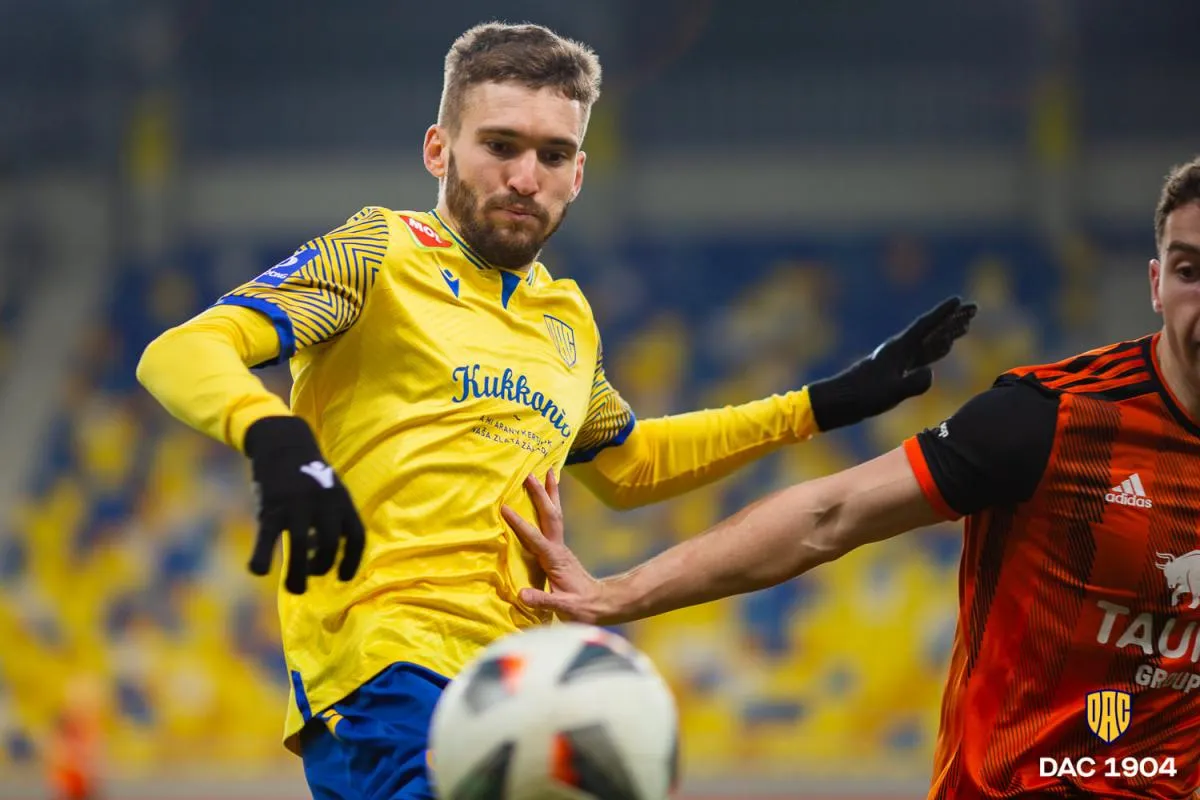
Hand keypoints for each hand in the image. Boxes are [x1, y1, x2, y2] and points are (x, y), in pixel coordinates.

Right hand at [243, 416, 364, 593]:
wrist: (282, 443)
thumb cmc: (307, 474)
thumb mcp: (330, 490)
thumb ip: (331, 519)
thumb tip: (321, 554)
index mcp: (342, 500)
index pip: (356, 536)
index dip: (352, 561)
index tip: (341, 578)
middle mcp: (323, 503)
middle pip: (330, 545)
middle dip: (321, 568)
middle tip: (310, 576)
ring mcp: (297, 505)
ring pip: (301, 547)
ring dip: (297, 574)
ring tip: (294, 589)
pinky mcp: (271, 506)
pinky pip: (267, 537)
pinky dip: (261, 556)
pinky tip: (257, 571)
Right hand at [501, 471, 612, 623]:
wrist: (603, 604)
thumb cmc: (583, 607)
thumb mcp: (564, 607)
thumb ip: (543, 600)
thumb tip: (521, 595)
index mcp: (555, 559)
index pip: (535, 538)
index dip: (520, 524)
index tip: (505, 508)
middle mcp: (559, 548)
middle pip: (550, 516)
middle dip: (540, 494)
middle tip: (530, 474)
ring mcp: (560, 547)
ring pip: (555, 514)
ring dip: (550, 493)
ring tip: (548, 471)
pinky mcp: (559, 550)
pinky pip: (553, 521)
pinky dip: (551, 505)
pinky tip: (549, 498)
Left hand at [807, 296, 976, 430]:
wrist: (839, 402)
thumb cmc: (862, 396)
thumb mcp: (889, 393)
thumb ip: (912, 384)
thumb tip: (931, 374)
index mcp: (898, 349)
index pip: (925, 326)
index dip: (943, 313)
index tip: (959, 300)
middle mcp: (900, 350)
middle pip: (932, 330)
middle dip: (953, 319)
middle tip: (975, 308)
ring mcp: (899, 360)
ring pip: (930, 341)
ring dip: (949, 332)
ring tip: (968, 323)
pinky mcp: (897, 371)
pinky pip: (924, 355)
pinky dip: (938, 348)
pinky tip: (946, 346)